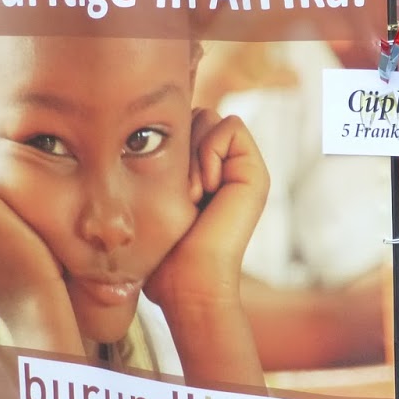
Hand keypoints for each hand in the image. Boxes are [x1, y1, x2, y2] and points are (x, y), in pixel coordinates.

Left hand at [146, 110, 270, 314]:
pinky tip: (204, 188)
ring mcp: (243, 168)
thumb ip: (158, 158)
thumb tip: (143, 123)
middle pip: (195, 114)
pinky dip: (210, 151)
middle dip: (178, 145)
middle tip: (179, 191)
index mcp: (204, 170)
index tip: (162, 186)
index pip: (181, 122)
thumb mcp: (152, 194)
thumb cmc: (161, 253)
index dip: (165, 141)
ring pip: (210, 116)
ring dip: (192, 153)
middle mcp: (226, 166)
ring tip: (191, 194)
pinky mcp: (255, 172)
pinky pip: (230, 126)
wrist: (188, 284)